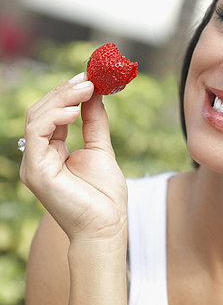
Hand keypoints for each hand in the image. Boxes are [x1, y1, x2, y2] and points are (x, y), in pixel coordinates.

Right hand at [20, 73, 127, 246]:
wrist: (107, 227)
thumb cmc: (105, 197)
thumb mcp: (101, 149)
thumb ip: (94, 122)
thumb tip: (95, 93)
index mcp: (52, 151)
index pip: (52, 113)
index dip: (69, 92)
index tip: (89, 76)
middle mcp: (39, 156)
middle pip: (42, 111)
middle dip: (65, 90)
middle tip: (89, 78)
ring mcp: (34, 164)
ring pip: (36, 117)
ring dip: (62, 98)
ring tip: (87, 88)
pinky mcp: (36, 171)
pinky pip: (37, 134)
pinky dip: (54, 117)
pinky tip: (74, 111)